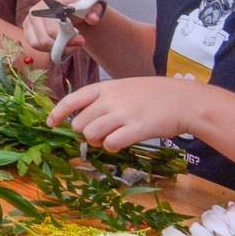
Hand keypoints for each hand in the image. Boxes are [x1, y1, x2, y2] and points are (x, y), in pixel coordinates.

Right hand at [22, 0, 106, 53]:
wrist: (68, 4)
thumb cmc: (80, 5)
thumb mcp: (90, 5)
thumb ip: (94, 11)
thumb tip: (93, 19)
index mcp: (48, 4)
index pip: (52, 28)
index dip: (67, 39)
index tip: (82, 41)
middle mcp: (35, 11)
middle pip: (44, 39)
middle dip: (64, 46)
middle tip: (79, 45)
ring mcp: (29, 21)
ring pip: (39, 44)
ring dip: (56, 49)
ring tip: (71, 46)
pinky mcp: (28, 30)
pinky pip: (35, 45)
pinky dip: (49, 49)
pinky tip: (62, 45)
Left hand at [49, 77, 199, 151]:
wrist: (184, 100)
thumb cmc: (153, 95)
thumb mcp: (123, 88)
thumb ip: (103, 100)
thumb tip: (84, 119)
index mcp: (104, 87)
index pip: (71, 100)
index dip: (57, 113)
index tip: (50, 123)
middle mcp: (110, 100)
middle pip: (79, 123)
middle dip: (84, 133)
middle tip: (98, 134)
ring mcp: (123, 114)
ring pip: (91, 134)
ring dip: (97, 142)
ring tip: (109, 139)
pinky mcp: (137, 129)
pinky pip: (111, 144)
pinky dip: (111, 147)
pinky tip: (120, 143)